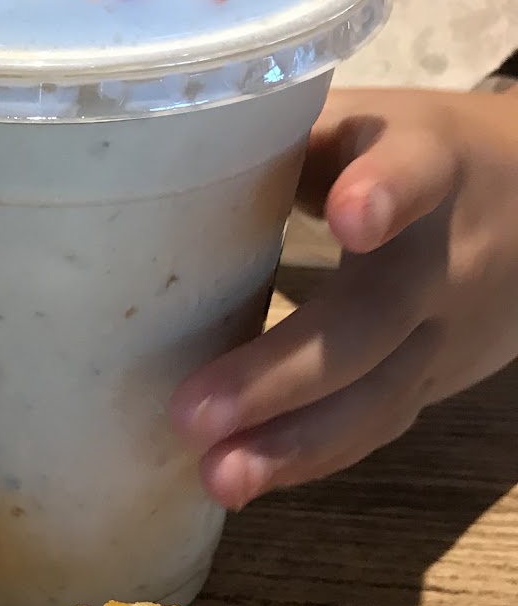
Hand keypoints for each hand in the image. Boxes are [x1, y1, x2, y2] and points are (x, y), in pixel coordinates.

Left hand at [171, 87, 517, 507]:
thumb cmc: (408, 154)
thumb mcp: (363, 125)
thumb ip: (283, 139)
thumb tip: (156, 160)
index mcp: (427, 161)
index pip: (416, 171)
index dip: (386, 193)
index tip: (349, 217)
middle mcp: (445, 254)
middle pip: (372, 318)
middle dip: (283, 374)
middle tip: (193, 414)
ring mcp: (448, 329)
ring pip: (378, 395)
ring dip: (293, 445)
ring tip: (217, 477)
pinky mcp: (435, 380)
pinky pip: (375, 425)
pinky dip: (309, 457)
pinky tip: (242, 480)